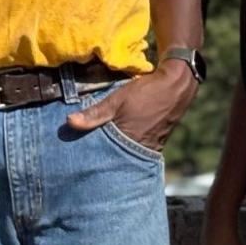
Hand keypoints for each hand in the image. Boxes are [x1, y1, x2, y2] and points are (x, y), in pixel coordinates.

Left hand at [64, 62, 197, 150]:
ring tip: (96, 147)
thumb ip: (94, 113)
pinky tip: (116, 139)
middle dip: (101, 156)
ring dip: (113, 149)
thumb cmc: (146, 92)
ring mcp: (149, 148)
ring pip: (125, 153)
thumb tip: (69, 122)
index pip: (104, 157)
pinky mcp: (154, 143)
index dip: (90, 157)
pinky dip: (124, 144)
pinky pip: (135, 147)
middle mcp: (140, 151)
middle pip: (115, 158)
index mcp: (129, 143)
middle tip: (83, 155)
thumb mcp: (117, 100)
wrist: (176, 86)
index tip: (76, 157)